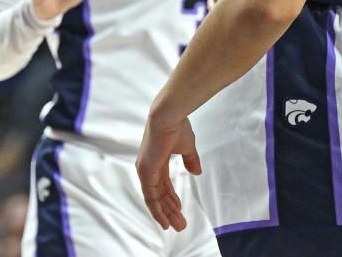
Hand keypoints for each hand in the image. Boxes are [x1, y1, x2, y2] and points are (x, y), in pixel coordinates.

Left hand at [136, 109, 200, 231]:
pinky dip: (157, 209)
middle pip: (160, 194)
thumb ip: (190, 160)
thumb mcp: (187, 147)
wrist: (169, 115)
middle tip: (180, 224)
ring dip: (165, 213)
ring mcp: (145, 171)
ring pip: (155, 199)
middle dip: (170, 210)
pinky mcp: (145, 172)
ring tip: (176, 226)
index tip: (179, 209)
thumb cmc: (178, 126)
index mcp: (156, 160)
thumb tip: (196, 172)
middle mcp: (148, 167)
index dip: (171, 198)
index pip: (163, 184)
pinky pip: (150, 197)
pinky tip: (164, 220)